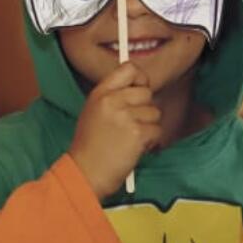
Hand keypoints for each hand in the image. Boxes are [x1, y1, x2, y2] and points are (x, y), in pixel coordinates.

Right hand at [69, 62, 160, 198]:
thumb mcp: (94, 112)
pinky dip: (151, 142)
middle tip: (131, 125)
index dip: (140, 79)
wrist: (85, 173)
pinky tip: (134, 149)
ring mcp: (125, 116)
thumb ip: (114, 97)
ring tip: (129, 140)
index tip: (140, 90)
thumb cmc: (90, 147)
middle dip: (145, 109)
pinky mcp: (137, 133)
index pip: (129, 69)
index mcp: (100, 93)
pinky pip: (157, 130)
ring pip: (154, 112)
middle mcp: (112, 101)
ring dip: (148, 127)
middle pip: (146, 92)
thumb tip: (140, 87)